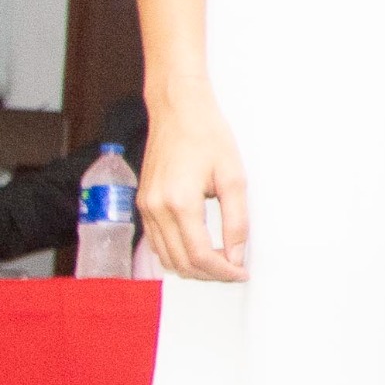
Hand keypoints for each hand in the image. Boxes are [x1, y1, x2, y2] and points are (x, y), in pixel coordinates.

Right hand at [139, 92, 250, 281]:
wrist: (178, 111)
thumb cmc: (208, 137)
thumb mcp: (234, 178)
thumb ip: (236, 220)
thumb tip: (237, 254)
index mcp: (179, 203)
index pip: (200, 255)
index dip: (223, 271)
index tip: (242, 273)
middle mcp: (155, 210)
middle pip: (180, 262)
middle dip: (209, 274)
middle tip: (235, 271)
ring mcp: (145, 207)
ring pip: (165, 256)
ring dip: (192, 267)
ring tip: (221, 262)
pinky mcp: (142, 203)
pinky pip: (156, 241)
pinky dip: (176, 253)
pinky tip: (199, 248)